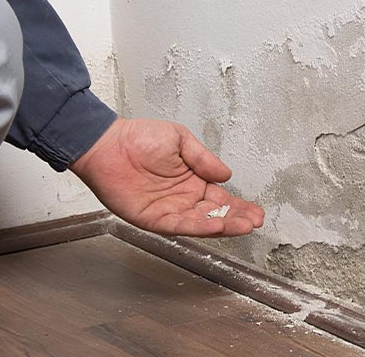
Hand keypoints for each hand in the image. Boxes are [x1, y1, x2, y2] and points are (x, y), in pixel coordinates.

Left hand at [70, 118, 264, 236]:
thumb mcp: (180, 139)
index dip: (239, 206)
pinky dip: (198, 227)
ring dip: (223, 226)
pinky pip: (179, 225)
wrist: (108, 144)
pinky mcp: (152, 218)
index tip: (256, 211)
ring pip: (200, 223)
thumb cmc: (138, 137)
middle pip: (215, 214)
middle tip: (255, 221)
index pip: (220, 198)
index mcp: (191, 180)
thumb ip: (203, 158)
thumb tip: (226, 174)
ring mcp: (168, 210)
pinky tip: (216, 225)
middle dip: (236, 219)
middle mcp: (182, 198)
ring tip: (243, 225)